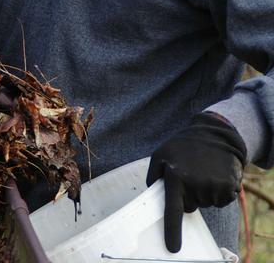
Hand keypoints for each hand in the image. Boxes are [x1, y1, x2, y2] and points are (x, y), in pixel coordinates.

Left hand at [146, 112, 246, 252]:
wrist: (214, 134)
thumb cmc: (182, 146)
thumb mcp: (160, 154)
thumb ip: (153, 176)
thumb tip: (153, 195)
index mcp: (175, 177)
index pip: (173, 209)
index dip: (172, 230)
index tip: (173, 248)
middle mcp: (195, 184)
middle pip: (189, 207)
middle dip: (188, 196)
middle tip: (190, 174)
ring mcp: (214, 186)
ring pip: (205, 204)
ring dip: (203, 191)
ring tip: (203, 170)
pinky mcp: (229, 187)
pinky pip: (221, 200)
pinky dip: (218, 191)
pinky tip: (215, 173)